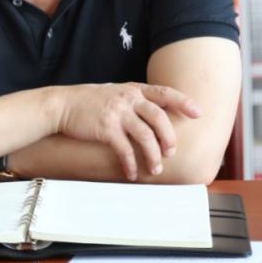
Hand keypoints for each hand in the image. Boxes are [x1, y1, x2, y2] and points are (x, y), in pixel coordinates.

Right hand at [55, 83, 199, 180]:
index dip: (183, 102)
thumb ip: (135, 100)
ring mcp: (117, 113)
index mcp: (133, 90)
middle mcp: (128, 99)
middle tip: (171, 152)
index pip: (164, 93)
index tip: (198, 113)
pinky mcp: (106, 128)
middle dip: (169, 137)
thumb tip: (158, 114)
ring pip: (145, 136)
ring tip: (155, 168)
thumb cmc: (90, 100)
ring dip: (153, 155)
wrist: (63, 104)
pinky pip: (124, 149)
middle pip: (159, 117)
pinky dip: (130, 163)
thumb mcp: (116, 92)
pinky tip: (132, 173)